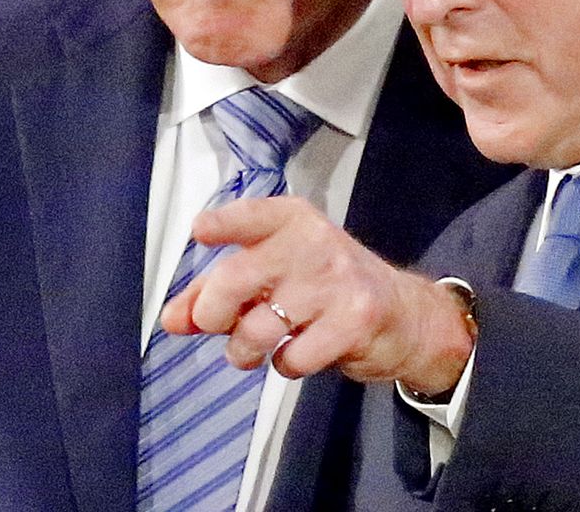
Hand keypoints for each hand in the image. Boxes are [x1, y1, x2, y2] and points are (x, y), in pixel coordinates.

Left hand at [158, 196, 474, 393]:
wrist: (406, 316)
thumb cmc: (330, 289)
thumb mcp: (277, 275)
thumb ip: (219, 291)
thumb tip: (173, 318)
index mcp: (292, 220)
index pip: (250, 215)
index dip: (221, 224)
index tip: (201, 232)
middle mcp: (314, 242)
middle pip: (235, 278)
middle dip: (211, 313)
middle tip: (216, 326)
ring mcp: (336, 280)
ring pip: (258, 327)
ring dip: (244, 349)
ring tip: (254, 348)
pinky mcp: (354, 320)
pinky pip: (291, 357)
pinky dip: (284, 364)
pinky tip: (298, 352)